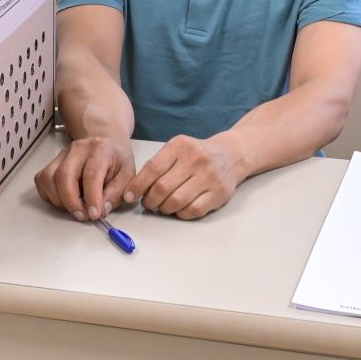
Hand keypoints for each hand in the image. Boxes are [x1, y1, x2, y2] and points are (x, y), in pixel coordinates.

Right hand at [34, 136, 135, 219]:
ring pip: (49, 179)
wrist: (105, 144)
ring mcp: (61, 155)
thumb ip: (116, 194)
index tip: (94, 214)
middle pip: (64, 175)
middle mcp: (77, 148)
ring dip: (60, 201)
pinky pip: (43, 182)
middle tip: (83, 216)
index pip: (91, 174)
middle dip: (71, 202)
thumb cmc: (116, 161)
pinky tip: (66, 200)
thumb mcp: (127, 175)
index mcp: (100, 149)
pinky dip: (51, 196)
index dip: (92, 197)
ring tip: (77, 208)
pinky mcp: (51, 163)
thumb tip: (101, 210)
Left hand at [125, 135, 245, 219]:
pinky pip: (192, 211)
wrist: (231, 155)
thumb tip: (134, 190)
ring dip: (164, 209)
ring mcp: (209, 176)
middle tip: (149, 203)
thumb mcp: (177, 150)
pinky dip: (181, 213)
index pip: (153, 168)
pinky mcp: (219, 193)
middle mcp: (195, 159)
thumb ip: (157, 166)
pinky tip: (180, 208)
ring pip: (176, 202)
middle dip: (150, 201)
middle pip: (162, 188)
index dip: (138, 185)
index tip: (130, 196)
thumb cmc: (196, 155)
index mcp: (180, 146)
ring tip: (164, 206)